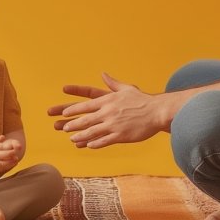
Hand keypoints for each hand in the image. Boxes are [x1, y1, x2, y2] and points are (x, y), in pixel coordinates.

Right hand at [0, 135, 22, 175]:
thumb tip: (3, 137)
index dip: (8, 147)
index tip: (16, 146)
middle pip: (0, 156)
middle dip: (10, 155)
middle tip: (17, 153)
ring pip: (0, 164)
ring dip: (9, 163)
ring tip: (16, 160)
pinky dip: (5, 168)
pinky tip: (10, 165)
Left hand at [47, 73, 165, 148]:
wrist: (157, 112)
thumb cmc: (142, 100)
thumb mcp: (126, 88)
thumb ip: (112, 83)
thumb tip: (103, 74)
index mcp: (108, 100)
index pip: (86, 105)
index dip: (74, 110)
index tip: (64, 113)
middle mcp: (108, 113)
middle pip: (86, 120)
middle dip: (72, 124)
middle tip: (63, 128)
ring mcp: (114, 125)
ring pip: (92, 132)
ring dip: (80, 136)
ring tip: (72, 139)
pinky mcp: (121, 136)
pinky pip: (104, 141)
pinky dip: (94, 143)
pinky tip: (88, 145)